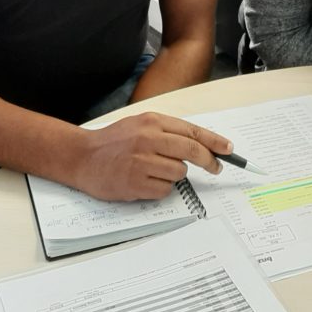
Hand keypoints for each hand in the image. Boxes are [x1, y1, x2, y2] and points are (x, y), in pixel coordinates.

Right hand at [71, 112, 231, 200]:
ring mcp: (142, 161)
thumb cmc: (114, 142)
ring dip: (174, 175)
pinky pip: (164, 190)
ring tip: (154, 170)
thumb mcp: (140, 125)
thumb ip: (168, 132)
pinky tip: (145, 181)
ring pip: (180, 172)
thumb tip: (201, 144)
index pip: (192, 131)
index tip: (228, 149)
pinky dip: (160, 188)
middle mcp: (148, 139)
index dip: (214, 142)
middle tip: (216, 168)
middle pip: (192, 151)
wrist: (82, 157)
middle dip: (209, 161)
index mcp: (152, 122)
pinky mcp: (136, 183)